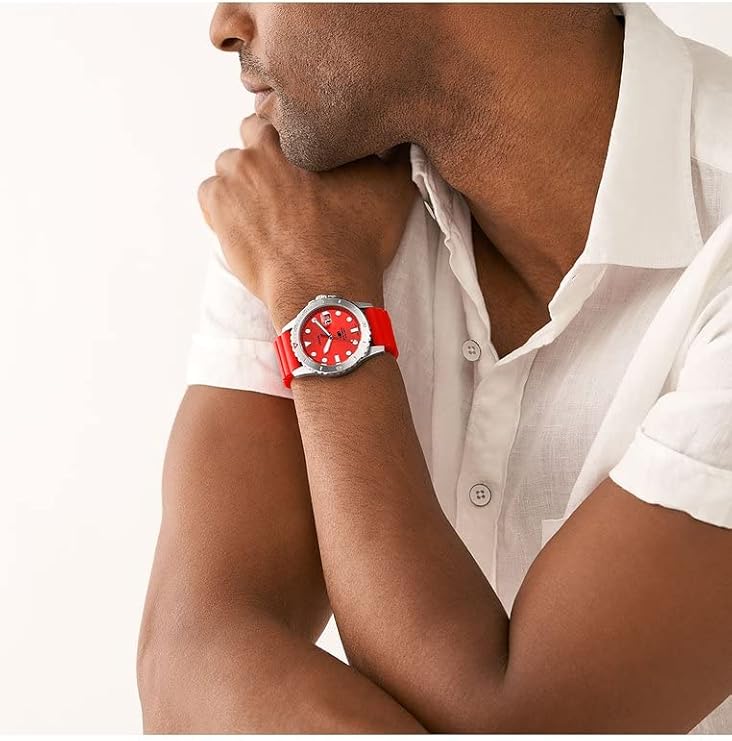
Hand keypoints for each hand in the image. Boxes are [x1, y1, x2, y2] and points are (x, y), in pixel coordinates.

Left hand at [197, 114, 418, 329]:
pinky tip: (248, 222)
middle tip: (286, 186)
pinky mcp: (217, 208)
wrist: (324, 289)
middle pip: (252, 135)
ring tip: (268, 210)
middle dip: (266, 155)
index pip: (284, 114)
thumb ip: (395, 154)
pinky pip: (211, 193)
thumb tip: (400, 136)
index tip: (303, 159)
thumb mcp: (393, 190)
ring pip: (231, 165)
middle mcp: (259, 147)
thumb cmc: (357, 241)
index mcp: (298, 133)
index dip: (294, 136)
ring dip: (245, 181)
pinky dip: (224, 204)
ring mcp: (233, 177)